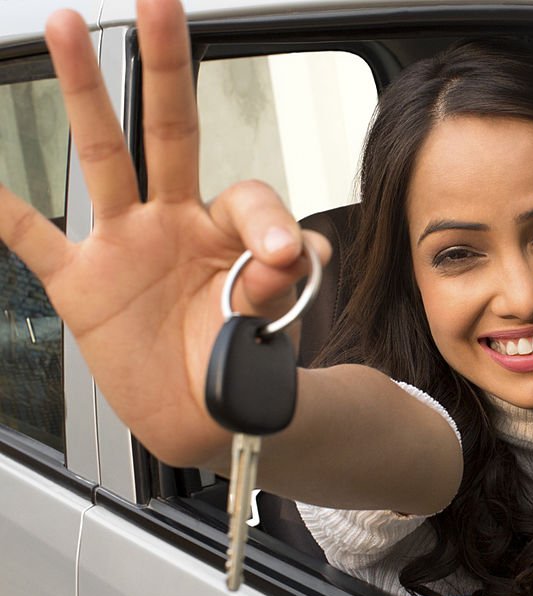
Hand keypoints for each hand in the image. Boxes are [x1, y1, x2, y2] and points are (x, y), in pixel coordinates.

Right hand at [0, 0, 330, 462]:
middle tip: (161, 6)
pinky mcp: (83, 284)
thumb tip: (295, 249)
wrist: (209, 411)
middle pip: (168, 130)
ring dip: (85, 94)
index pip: (246, 194)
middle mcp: (174, 222)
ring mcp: (124, 245)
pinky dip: (0, 209)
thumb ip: (281, 284)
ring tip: (68, 29)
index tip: (281, 256)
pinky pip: (31, 239)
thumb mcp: (272, 321)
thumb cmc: (243, 357)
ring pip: (102, 157)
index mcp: (228, 231)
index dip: (265, 219)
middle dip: (166, 69)